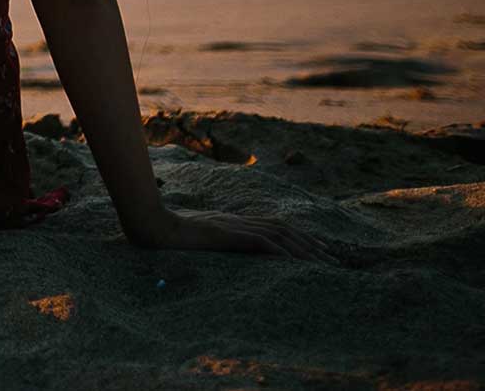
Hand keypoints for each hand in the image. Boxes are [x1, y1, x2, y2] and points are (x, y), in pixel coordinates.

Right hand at [132, 206, 341, 261]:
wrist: (151, 224)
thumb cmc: (166, 231)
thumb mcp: (195, 235)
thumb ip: (212, 239)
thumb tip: (220, 246)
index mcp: (232, 221)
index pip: (274, 225)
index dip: (299, 236)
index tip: (318, 250)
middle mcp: (238, 221)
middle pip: (283, 228)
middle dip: (311, 243)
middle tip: (334, 259)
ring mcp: (233, 226)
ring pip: (278, 234)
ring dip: (304, 249)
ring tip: (324, 263)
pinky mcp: (227, 235)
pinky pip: (260, 243)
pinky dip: (281, 252)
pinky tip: (295, 262)